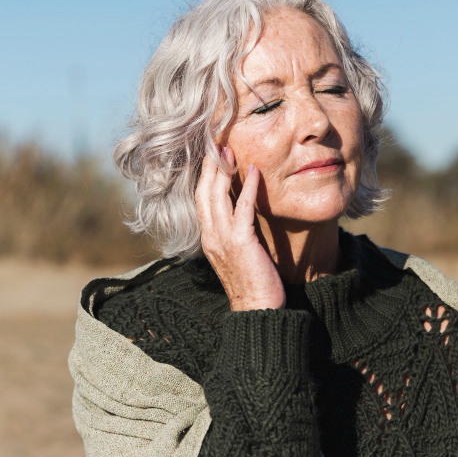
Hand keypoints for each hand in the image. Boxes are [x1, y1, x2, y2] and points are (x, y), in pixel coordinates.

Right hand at [195, 146, 284, 310]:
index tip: (211, 157)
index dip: (204, 177)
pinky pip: (243, 209)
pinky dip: (248, 188)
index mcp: (208, 238)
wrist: (257, 311)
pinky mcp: (241, 242)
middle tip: (217, 145)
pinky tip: (255, 172)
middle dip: (209, 167)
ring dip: (224, 172)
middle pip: (204, 193)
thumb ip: (234, 234)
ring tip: (230, 152)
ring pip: (218, 198)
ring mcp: (223, 239)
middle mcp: (211, 236)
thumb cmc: (252, 284)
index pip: (201, 201)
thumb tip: (242, 214)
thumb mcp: (237, 254)